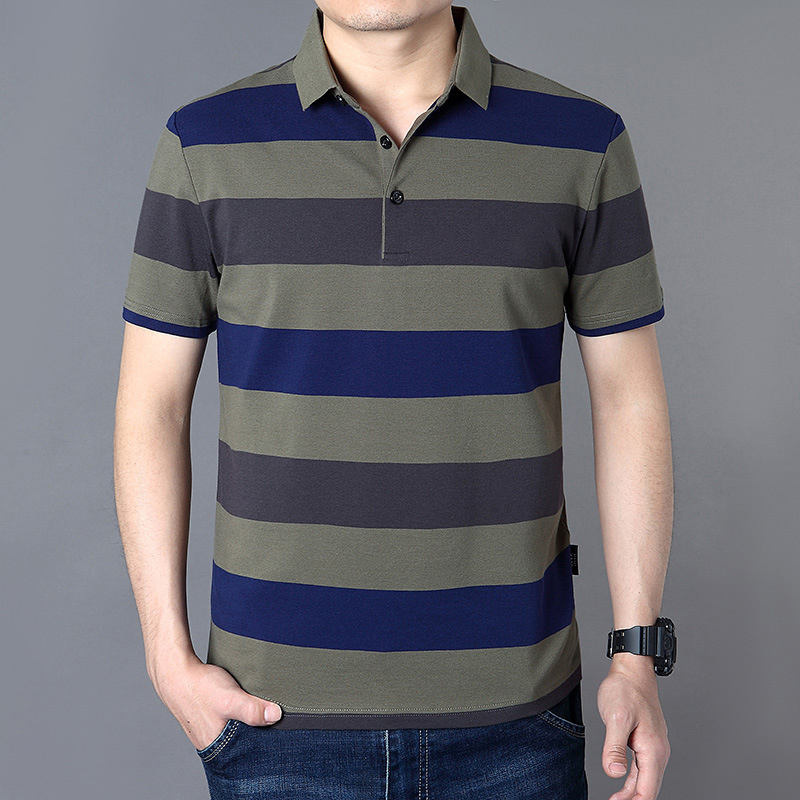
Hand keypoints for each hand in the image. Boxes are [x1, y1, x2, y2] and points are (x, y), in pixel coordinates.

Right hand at [149, 652, 282, 750]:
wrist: (176, 673)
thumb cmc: (200, 688)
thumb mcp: (230, 699)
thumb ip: (252, 709)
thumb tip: (276, 716)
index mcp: (218, 747)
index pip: (248, 754)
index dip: (263, 746)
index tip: (277, 734)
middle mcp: (213, 743)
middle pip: (244, 743)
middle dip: (257, 734)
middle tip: (271, 720)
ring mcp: (210, 731)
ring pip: (237, 731)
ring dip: (248, 723)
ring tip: (260, 712)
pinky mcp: (209, 718)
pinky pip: (230, 722)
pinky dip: (238, 716)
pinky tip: (244, 705)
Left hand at [598, 655, 670, 799]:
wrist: (632, 670)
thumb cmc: (625, 689)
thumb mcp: (615, 717)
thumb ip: (615, 747)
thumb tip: (614, 773)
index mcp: (653, 749)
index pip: (646, 791)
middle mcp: (657, 751)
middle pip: (648, 789)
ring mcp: (653, 746)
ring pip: (645, 780)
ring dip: (631, 794)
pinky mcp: (646, 741)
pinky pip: (641, 769)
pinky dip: (632, 781)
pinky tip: (621, 785)